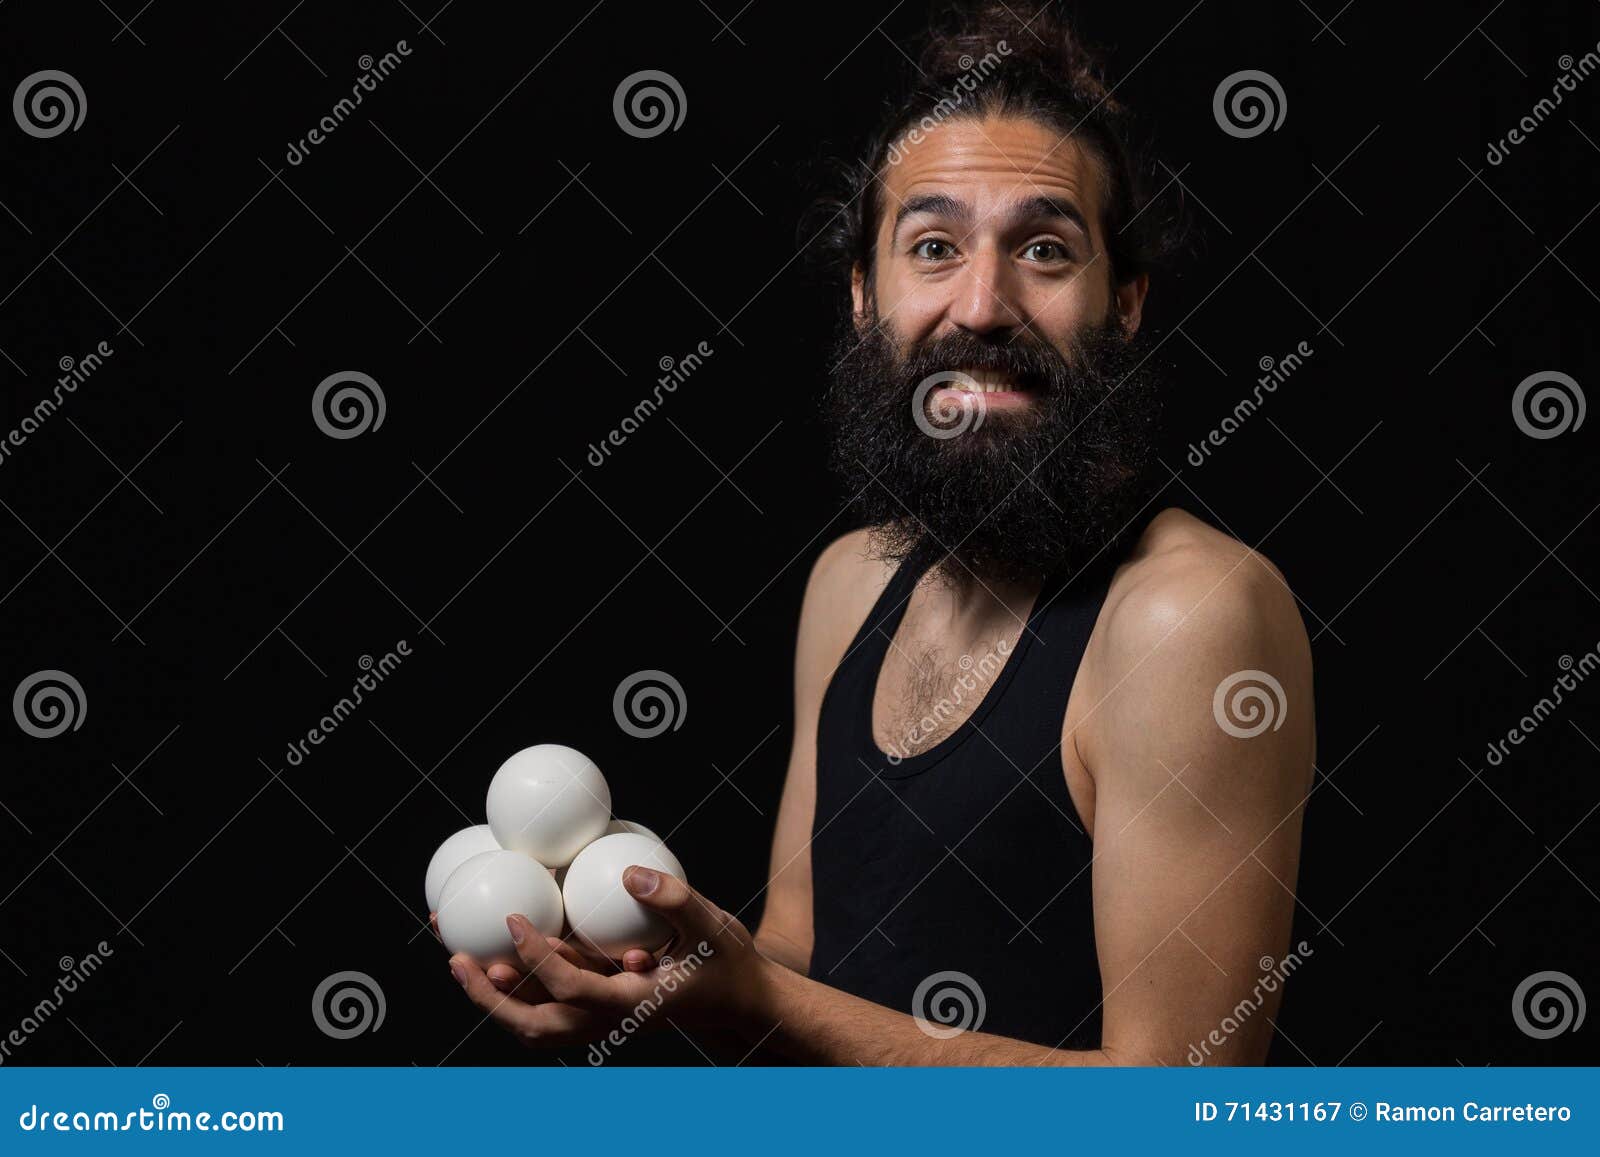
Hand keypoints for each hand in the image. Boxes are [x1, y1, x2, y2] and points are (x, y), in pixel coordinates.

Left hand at [446, 866, 770, 1048]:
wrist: (743, 1005)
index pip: (571, 988)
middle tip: (457, 959)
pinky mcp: (600, 1010)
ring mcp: (602, 1021)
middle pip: (534, 1026)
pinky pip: (548, 1009)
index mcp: (633, 1004)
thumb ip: (674, 898)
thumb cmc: (730, 963)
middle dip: (490, 997)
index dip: (537, 957)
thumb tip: (627, 872)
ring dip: (496, 998)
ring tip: (463, 961)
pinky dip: (518, 990)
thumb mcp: (713, 925)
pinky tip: (502, 956)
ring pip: (535, 1026)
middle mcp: (610, 1021)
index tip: (516, 919)